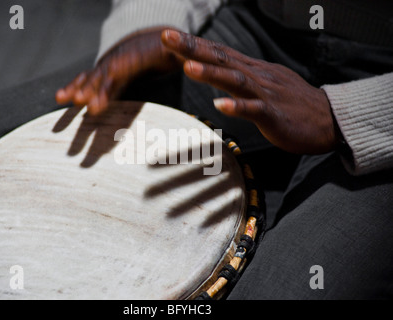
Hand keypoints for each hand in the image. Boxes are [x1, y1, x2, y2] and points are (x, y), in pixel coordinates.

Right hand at [56, 28, 183, 114]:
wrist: (154, 37)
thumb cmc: (170, 50)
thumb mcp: (179, 49)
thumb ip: (181, 52)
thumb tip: (186, 56)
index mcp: (140, 55)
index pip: (124, 68)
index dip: (111, 82)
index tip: (99, 98)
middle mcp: (121, 60)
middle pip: (104, 75)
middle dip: (92, 89)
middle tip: (81, 101)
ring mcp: (110, 65)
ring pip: (92, 76)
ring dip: (79, 87)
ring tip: (64, 99)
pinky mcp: (105, 72)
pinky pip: (88, 78)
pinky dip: (74, 86)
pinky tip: (61, 98)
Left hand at [161, 29, 339, 153]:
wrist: (328, 119)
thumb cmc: (292, 103)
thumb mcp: (263, 83)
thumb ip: (240, 76)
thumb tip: (218, 70)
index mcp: (251, 70)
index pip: (219, 52)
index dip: (193, 43)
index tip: (169, 36)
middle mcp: (256, 77)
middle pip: (221, 58)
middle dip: (192, 48)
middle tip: (167, 38)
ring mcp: (265, 94)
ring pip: (235, 81)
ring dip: (211, 73)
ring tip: (187, 68)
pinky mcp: (274, 114)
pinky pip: (253, 110)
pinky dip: (236, 107)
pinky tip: (219, 105)